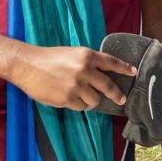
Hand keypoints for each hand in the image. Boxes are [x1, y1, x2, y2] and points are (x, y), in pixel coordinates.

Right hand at [10, 44, 135, 110]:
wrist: (27, 65)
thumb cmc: (49, 58)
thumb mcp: (73, 54)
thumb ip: (89, 63)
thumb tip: (104, 76)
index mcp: (87, 56)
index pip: (111, 62)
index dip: (124, 68)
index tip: (134, 73)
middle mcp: (84, 70)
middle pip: (108, 86)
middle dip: (117, 94)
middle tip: (121, 99)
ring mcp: (76, 85)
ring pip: (95, 100)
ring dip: (91, 100)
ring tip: (81, 95)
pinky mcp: (67, 98)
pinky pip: (81, 107)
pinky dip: (78, 105)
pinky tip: (69, 98)